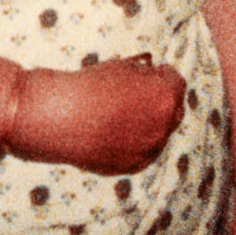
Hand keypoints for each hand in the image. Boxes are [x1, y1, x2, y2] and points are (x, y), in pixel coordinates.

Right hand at [11, 56, 186, 174]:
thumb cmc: (89, 85)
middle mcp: (163, 126)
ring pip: (159, 133)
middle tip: (144, 93)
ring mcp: (149, 149)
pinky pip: (143, 152)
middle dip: (161, 100)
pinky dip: (137, 142)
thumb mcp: (125, 67)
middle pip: (173, 110)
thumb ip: (147, 75)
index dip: (163, 75)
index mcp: (165, 97)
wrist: (59, 117)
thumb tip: (155, 77)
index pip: (176, 82)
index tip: (154, 72)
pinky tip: (118, 131)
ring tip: (124, 112)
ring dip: (150, 122)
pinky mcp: (133, 167)